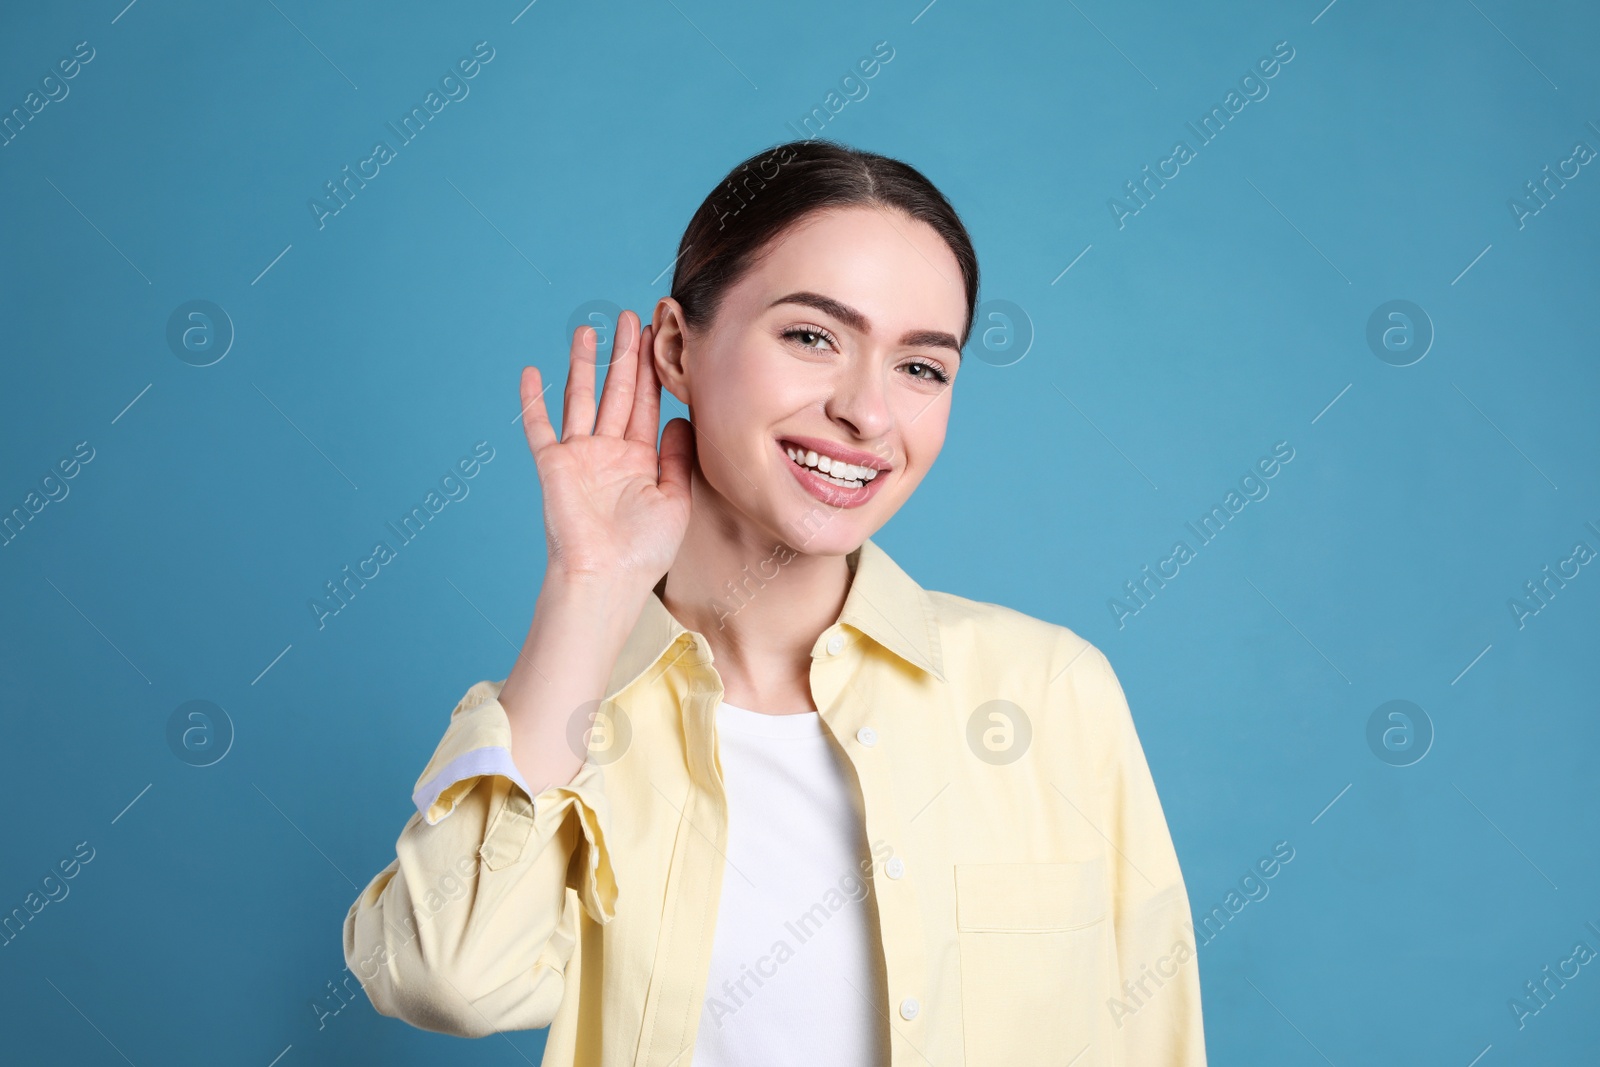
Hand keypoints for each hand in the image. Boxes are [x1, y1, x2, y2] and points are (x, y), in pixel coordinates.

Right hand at [518, 310, 694, 588]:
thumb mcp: (675, 500)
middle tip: (629, 318)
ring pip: (581, 399)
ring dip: (583, 365)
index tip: (656, 338)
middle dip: (624, 356)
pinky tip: (532, 372)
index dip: (651, 372)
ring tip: (587, 331)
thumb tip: (679, 419)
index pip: (646, 405)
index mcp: (640, 460)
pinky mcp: (553, 465)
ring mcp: (579, 457)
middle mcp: (609, 453)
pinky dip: (533, 401)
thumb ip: (677, 457)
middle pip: (617, 393)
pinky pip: (540, 427)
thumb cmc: (644, 551)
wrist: (607, 577)